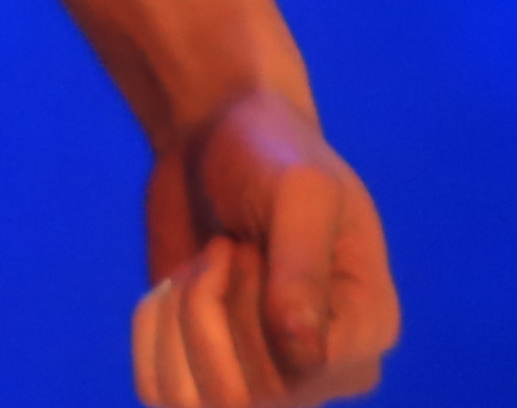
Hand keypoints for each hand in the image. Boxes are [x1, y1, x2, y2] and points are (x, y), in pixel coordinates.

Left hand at [131, 93, 397, 403]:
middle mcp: (322, 372)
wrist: (217, 135)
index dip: (255, 309)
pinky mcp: (206, 369)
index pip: (300, 370)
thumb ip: (303, 269)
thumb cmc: (272, 154)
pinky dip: (149, 332)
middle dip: (209, 306)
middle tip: (221, 247)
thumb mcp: (299, 192)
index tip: (248, 244)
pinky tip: (170, 286)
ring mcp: (265, 377)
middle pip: (243, 392)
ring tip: (198, 268)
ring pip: (194, 404)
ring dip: (175, 323)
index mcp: (368, 331)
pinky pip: (159, 392)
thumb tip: (302, 354)